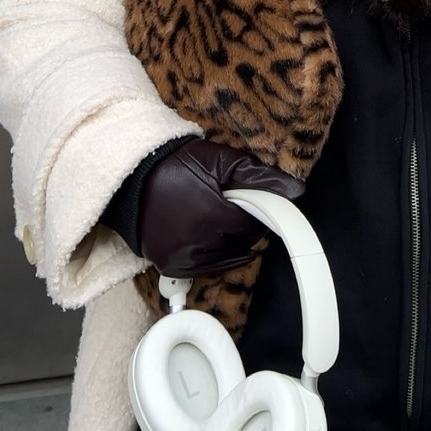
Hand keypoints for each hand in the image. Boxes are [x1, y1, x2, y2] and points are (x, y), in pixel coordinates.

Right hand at [138, 138, 305, 276]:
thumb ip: (260, 176)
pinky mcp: (171, 264)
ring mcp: (182, 256)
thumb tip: (296, 190)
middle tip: (231, 207)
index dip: (253, 213)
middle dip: (242, 226)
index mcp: (212, 215)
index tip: (246, 202)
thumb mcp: (220, 160)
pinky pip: (205, 270)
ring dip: (229, 243)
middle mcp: (197, 241)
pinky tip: (214, 240)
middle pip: (239, 243)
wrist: (133, 177)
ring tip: (218, 219)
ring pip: (224, 258)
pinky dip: (214, 257)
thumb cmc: (178, 164)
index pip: (251, 225)